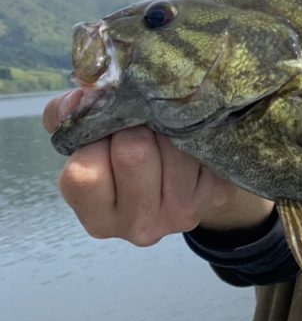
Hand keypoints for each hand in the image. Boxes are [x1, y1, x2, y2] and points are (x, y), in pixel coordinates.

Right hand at [43, 89, 272, 245]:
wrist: (182, 174)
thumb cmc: (121, 154)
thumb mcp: (87, 140)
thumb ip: (67, 116)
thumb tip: (84, 94)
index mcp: (98, 217)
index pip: (85, 174)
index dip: (97, 141)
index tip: (108, 135)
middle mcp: (138, 226)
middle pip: (134, 154)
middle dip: (137, 128)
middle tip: (142, 129)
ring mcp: (180, 214)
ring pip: (174, 146)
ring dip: (170, 128)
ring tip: (166, 133)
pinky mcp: (215, 194)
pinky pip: (204, 146)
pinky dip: (196, 133)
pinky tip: (190, 141)